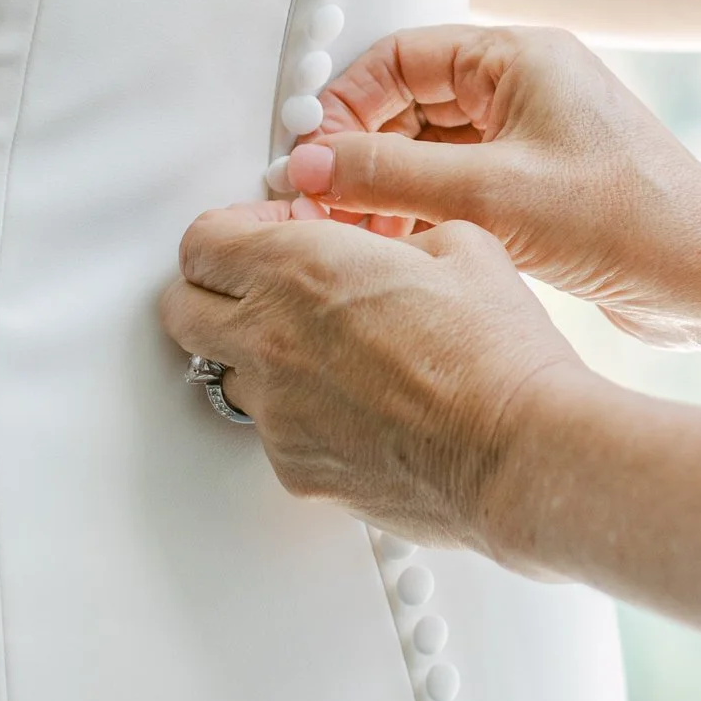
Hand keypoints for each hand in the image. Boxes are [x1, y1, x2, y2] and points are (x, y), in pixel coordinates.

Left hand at [159, 202, 588, 553]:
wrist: (517, 452)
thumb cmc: (496, 356)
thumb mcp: (460, 244)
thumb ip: (394, 238)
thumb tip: (381, 251)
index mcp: (298, 269)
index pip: (202, 241)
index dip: (236, 231)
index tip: (273, 233)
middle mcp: (270, 340)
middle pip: (182, 308)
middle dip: (215, 290)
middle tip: (267, 288)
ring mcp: (276, 413)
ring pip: (228, 374)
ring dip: (259, 355)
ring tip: (328, 354)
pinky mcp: (296, 469)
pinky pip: (274, 432)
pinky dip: (302, 415)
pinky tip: (361, 406)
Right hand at [280, 25, 700, 344]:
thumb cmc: (625, 221)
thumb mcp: (487, 195)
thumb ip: (386, 177)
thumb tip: (307, 168)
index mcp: (520, 56)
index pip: (401, 57)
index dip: (346, 103)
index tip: (308, 153)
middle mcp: (527, 85)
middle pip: (411, 101)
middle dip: (361, 151)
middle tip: (317, 201)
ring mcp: (535, 136)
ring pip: (432, 147)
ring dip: (388, 187)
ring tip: (351, 234)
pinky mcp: (542, 184)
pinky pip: (460, 182)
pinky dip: (422, 209)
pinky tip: (397, 248)